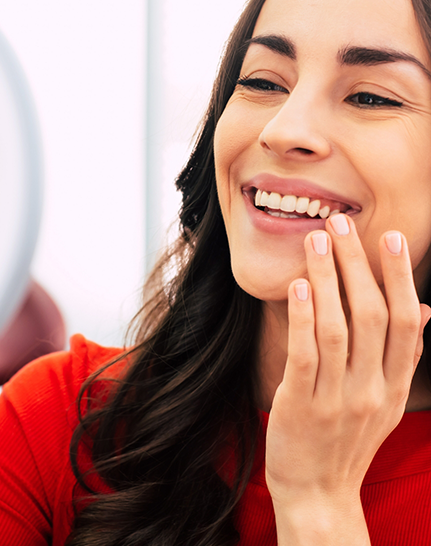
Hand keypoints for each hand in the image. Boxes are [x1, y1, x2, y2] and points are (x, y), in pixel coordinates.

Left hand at [265, 213, 429, 511]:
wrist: (318, 492)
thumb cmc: (349, 437)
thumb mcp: (386, 400)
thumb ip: (403, 355)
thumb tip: (425, 309)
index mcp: (394, 385)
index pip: (405, 323)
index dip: (399, 278)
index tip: (389, 238)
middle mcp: (372, 390)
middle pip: (372, 316)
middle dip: (358, 265)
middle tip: (341, 224)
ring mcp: (337, 399)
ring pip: (338, 329)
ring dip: (329, 280)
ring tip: (316, 240)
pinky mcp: (301, 406)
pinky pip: (305, 355)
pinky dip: (303, 318)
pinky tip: (299, 285)